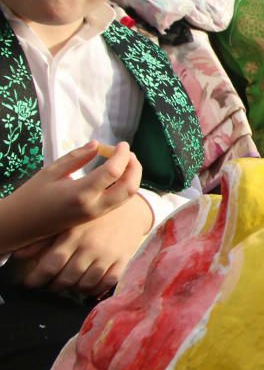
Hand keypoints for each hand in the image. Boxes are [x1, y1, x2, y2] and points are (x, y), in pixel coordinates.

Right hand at [0, 141, 141, 251]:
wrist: (21, 226)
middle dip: (135, 167)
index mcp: (81, 193)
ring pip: (128, 197)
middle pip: (130, 187)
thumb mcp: (51, 171)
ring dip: (133, 177)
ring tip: (125, 160)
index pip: (114, 171)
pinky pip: (119, 202)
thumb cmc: (32, 196)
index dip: (122, 155)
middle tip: (128, 152)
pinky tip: (118, 174)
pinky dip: (126, 186)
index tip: (122, 144)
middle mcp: (94, 206)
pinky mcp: (96, 218)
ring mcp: (97, 215)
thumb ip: (76, 157)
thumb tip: (97, 145)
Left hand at [20, 195, 152, 295]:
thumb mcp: (69, 220)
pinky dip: (95, 289)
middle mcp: (90, 247)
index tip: (32, 282)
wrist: (132, 208)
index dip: (37, 278)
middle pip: (66, 278)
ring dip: (73, 288)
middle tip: (50, 284)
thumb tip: (20, 255)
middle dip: (54, 285)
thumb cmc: (96, 214)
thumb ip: (44, 238)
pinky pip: (106, 283)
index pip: (50, 265)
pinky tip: (88, 286)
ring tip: (68, 284)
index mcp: (73, 235)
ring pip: (85, 284)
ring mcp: (108, 255)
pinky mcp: (123, 260)